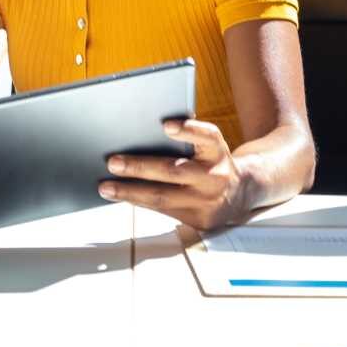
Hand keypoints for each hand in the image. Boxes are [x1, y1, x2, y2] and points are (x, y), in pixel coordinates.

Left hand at [98, 119, 247, 231]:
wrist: (240, 195)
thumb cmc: (212, 163)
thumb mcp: (208, 148)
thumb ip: (187, 140)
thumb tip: (142, 133)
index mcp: (218, 152)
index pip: (207, 137)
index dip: (188, 130)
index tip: (166, 125)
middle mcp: (215, 176)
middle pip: (174, 170)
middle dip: (140, 167)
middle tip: (113, 162)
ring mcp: (207, 201)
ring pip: (163, 197)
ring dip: (130, 191)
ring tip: (106, 186)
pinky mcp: (198, 221)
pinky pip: (162, 210)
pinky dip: (138, 202)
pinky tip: (121, 196)